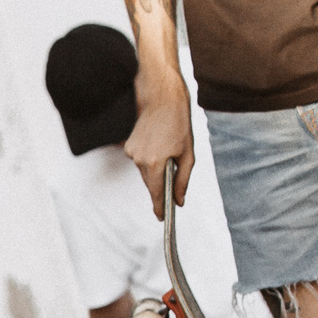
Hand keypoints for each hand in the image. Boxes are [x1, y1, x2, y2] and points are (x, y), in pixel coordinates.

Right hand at [125, 86, 194, 217]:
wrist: (162, 99)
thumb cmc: (178, 123)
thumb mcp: (188, 154)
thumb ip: (182, 180)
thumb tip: (179, 200)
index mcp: (155, 163)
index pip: (155, 193)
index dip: (159, 207)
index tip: (162, 218)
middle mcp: (140, 160)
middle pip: (149, 183)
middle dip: (160, 185)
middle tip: (172, 185)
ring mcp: (132, 153)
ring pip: (145, 172)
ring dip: (156, 169)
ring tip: (169, 153)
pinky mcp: (128, 146)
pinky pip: (140, 161)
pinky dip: (150, 159)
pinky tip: (159, 146)